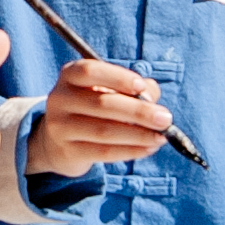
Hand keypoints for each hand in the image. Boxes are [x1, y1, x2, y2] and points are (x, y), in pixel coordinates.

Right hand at [26, 57, 172, 173]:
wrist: (59, 141)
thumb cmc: (93, 108)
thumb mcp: (108, 90)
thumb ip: (134, 89)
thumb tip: (152, 98)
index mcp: (70, 75)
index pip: (91, 72)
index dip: (118, 78)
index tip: (142, 87)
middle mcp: (60, 98)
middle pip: (102, 104)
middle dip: (139, 112)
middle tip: (166, 119)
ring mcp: (60, 127)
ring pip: (104, 131)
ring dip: (138, 135)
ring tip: (161, 137)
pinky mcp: (67, 152)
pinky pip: (103, 152)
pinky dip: (130, 151)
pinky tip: (148, 149)